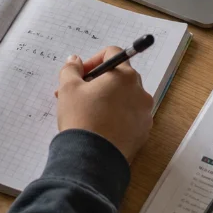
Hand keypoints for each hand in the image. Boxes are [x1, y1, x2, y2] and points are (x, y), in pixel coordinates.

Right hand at [56, 47, 153, 161]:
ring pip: (124, 98)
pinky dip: (116, 116)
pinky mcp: (143, 132)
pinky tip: (99, 126)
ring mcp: (144, 114)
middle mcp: (140, 92)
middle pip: (119, 76)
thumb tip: (75, 60)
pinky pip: (129, 117)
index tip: (81, 74)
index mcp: (125, 76)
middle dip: (98, 82)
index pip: (113, 53)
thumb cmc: (81, 118)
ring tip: (87, 112)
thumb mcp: (68, 88)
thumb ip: (71, 69)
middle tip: (79, 94)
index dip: (94, 60)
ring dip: (107, 99)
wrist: (92, 158)